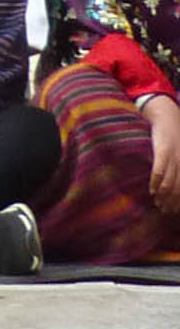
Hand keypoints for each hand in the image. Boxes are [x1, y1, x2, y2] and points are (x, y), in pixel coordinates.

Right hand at [145, 92, 179, 213]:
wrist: (167, 116)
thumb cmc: (174, 135)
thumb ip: (177, 167)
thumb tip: (171, 183)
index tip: (175, 212)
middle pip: (179, 190)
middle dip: (173, 203)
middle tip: (165, 212)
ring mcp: (175, 157)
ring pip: (170, 184)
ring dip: (164, 197)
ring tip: (158, 205)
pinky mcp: (163, 151)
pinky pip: (160, 171)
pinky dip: (156, 183)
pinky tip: (152, 191)